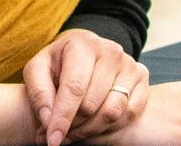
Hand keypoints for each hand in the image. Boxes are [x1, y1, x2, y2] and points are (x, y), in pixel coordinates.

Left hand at [22, 28, 148, 145]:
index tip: (53, 140)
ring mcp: (129, 64)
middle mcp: (110, 51)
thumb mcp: (38, 70)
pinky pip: (129, 114)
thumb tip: (48, 121)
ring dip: (90, 130)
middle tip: (59, 136)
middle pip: (92, 104)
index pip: (74, 87)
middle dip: (73, 126)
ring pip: (112, 112)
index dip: (62, 117)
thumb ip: (39, 92)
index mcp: (82, 44)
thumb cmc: (59, 63)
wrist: (84, 53)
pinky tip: (94, 123)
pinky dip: (110, 126)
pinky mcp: (142, 77)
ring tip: (74, 131)